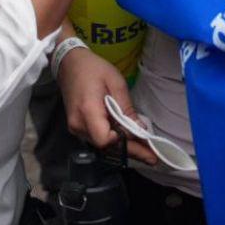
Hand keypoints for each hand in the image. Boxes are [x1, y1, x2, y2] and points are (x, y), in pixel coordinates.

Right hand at [58, 45, 156, 164]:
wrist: (70, 65)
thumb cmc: (94, 70)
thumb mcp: (115, 82)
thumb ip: (126, 108)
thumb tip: (139, 129)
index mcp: (88, 111)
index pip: (104, 139)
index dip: (122, 140)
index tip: (139, 136)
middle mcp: (79, 125)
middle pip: (106, 146)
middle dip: (131, 152)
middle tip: (153, 159)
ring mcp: (76, 128)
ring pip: (103, 145)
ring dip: (124, 148)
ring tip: (146, 152)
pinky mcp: (78, 128)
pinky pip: (98, 139)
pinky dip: (115, 142)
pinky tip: (130, 142)